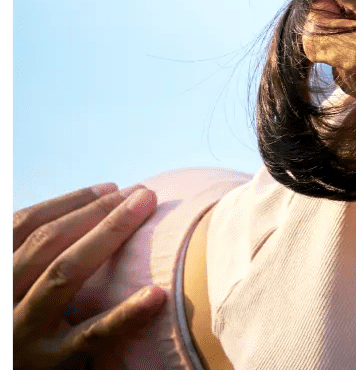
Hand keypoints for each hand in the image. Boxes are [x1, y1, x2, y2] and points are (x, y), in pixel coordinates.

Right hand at [12, 184, 164, 368]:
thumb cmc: (31, 322)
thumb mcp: (22, 284)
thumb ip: (43, 254)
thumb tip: (103, 202)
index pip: (23, 225)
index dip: (69, 201)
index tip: (112, 188)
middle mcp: (4, 300)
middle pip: (47, 243)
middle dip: (97, 210)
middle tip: (142, 193)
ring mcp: (25, 332)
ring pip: (64, 275)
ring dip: (108, 234)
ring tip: (147, 209)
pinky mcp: (51, 362)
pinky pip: (90, 334)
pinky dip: (124, 313)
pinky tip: (155, 294)